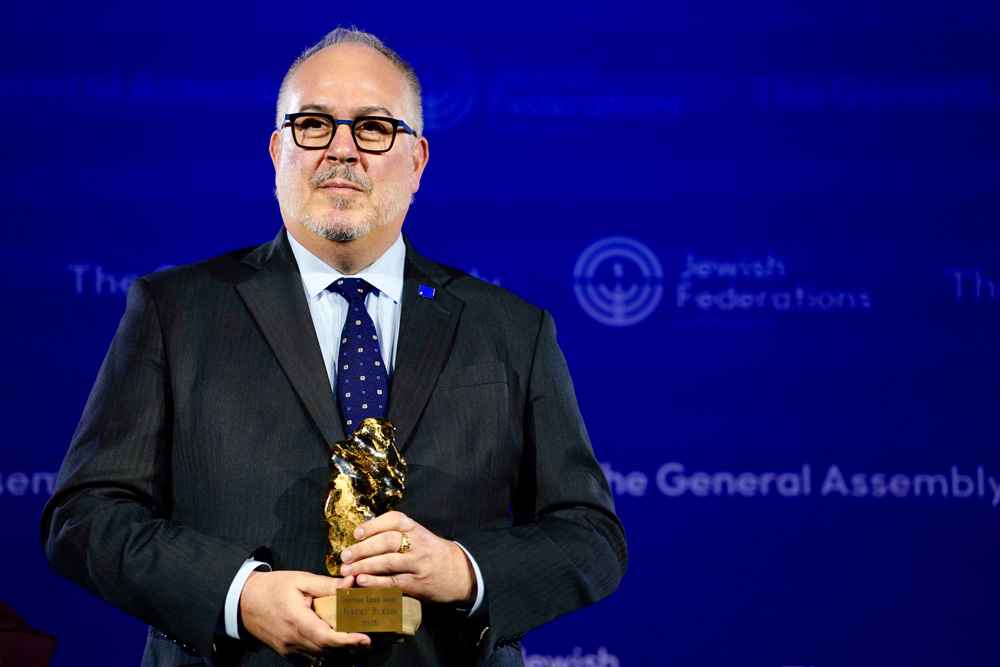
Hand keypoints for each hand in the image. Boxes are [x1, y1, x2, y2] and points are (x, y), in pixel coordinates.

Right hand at [239, 570, 370, 658]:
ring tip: (360, 644)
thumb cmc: (273, 587)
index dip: (348, 641)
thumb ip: (327, 584)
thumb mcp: (300, 580)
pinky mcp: (288, 654)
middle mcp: (292, 640)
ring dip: (343, 655)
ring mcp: (289, 650)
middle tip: (372, 640)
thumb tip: (352, 583)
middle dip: (352, 649)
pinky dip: (329, 657)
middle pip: (328, 652)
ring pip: (322, 659)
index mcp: (296, 619)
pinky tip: (341, 648)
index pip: (326, 637)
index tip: (366, 638)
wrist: (244, 602)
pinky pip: (312, 661)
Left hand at [339, 511, 475, 605]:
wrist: (461, 574)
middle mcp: (418, 544)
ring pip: (388, 561)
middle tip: (345, 555)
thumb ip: (399, 535)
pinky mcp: (418, 583)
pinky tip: (361, 582)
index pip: (394, 520)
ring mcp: (419, 564)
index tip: (356, 533)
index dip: (373, 525)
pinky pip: (394, 582)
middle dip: (363, 548)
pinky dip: (376, 582)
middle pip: (387, 541)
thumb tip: (364, 538)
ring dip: (364, 566)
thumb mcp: (421, 538)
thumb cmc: (434, 555)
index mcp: (417, 529)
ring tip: (347, 570)